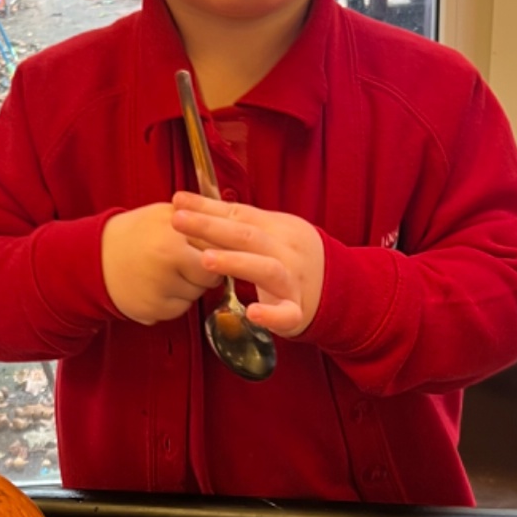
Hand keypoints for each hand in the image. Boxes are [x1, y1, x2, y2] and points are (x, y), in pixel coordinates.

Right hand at [101, 203, 221, 324]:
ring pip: (197, 295)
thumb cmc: (136, 234)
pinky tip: (158, 287)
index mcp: (173, 236)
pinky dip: (174, 301)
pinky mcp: (152, 310)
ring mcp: (159, 289)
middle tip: (186, 261)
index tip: (211, 251)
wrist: (95, 258)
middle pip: (210, 277)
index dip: (217, 252)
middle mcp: (166, 263)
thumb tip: (232, 232)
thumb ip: (198, 220)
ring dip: (190, 287)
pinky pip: (181, 310)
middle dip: (205, 272)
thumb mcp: (165, 214)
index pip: (217, 251)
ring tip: (167, 272)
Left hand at [171, 193, 324, 336]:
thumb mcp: (270, 231)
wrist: (339, 288)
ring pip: (266, 269)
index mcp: (277, 229)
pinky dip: (272, 315)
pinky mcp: (298, 311)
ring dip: (236, 263)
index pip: (239, 214)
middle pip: (247, 236)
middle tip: (178, 221)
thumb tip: (190, 204)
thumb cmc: (292, 257)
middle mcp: (285, 251)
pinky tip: (252, 313)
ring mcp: (293, 281)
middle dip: (211, 227)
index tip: (177, 201)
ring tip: (205, 260)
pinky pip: (287, 314)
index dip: (207, 208)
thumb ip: (235, 221)